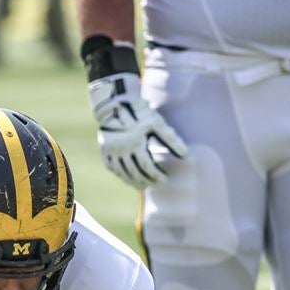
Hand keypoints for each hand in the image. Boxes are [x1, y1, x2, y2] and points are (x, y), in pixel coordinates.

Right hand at [88, 72, 186, 189]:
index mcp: (135, 143)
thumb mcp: (157, 122)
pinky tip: (127, 178)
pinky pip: (111, 167)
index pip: (147, 166)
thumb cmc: (139, 111)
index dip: (156, 175)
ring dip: (132, 181)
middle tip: (155, 185)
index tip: (165, 179)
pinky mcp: (104, 149)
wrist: (115, 102)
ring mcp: (110, 150)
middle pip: (134, 172)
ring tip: (142, 186)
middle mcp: (121, 149)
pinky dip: (120, 175)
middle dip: (146, 181)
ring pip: (121, 172)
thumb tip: (185, 155)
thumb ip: (171, 139)